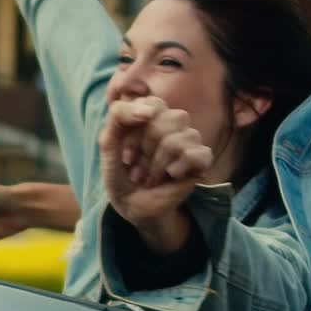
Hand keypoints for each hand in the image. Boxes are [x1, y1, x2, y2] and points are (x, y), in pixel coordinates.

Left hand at [99, 97, 212, 251]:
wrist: (133, 205)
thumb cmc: (121, 173)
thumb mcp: (108, 143)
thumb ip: (118, 117)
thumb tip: (148, 112)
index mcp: (151, 111)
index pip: (148, 105)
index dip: (132, 135)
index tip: (125, 157)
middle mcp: (173, 120)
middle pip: (158, 124)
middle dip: (142, 153)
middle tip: (137, 170)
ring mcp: (190, 137)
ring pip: (173, 141)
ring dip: (155, 166)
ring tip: (150, 177)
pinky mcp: (202, 157)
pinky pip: (192, 155)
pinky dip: (175, 170)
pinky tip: (171, 175)